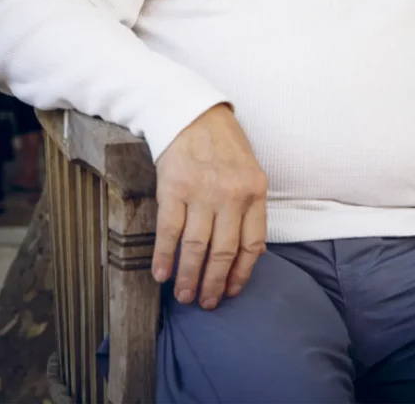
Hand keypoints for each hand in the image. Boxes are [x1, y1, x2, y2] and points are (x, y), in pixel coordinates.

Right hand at [152, 104, 267, 309]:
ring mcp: (202, 191)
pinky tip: (160, 274)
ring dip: (188, 277)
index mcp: (254, 190)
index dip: (240, 274)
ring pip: (196, 248)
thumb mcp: (248, 170)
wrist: (192, 112)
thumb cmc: (223, 144)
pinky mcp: (174, 188)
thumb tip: (250, 252)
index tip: (231, 291)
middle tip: (206, 303)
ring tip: (183, 294)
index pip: (252, 244)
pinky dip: (164, 257)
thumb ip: (250, 206)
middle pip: (223, 252)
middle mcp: (231, 194)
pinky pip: (169, 232)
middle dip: (214, 284)